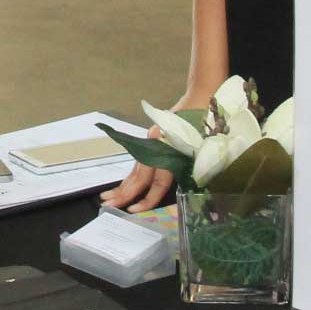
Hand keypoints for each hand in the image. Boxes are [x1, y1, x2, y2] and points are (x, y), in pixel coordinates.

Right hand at [99, 95, 208, 212]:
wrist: (198, 99)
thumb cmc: (204, 123)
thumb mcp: (203, 147)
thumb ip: (193, 167)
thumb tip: (188, 190)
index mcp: (169, 150)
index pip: (158, 182)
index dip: (147, 198)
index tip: (134, 211)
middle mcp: (155, 147)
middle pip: (139, 176)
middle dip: (123, 194)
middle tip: (108, 206)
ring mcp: (151, 144)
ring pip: (136, 169)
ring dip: (122, 185)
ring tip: (106, 198)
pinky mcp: (152, 142)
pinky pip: (139, 162)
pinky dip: (131, 176)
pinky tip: (123, 185)